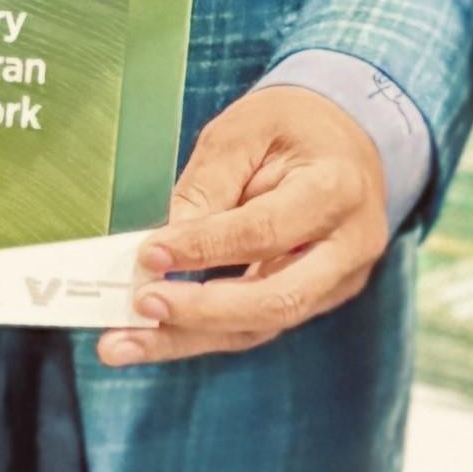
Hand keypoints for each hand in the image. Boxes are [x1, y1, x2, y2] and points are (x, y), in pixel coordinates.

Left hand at [97, 84, 391, 370]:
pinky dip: (202, 333)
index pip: (264, 232)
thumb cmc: (293, 127)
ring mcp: (339, 280)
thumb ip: (209, 184)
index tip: (149, 254)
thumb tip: (167, 242)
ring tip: (124, 344)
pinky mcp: (318, 299)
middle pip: (276, 300)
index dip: (204, 248)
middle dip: (202, 311)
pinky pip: (256, 324)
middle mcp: (348, 247)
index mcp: (335, 190)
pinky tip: (153, 337)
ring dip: (189, 338)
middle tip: (141, 306)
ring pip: (262, 325)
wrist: (345, 138)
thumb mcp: (245, 129)